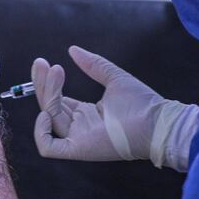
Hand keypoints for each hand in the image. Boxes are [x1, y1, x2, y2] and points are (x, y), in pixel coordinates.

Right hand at [32, 46, 198, 170]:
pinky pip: (49, 148)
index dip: (47, 82)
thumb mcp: (114, 78)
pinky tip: (45, 112)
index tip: (45, 63)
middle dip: (42, 84)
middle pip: (49, 106)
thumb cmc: (143, 104)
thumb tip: (72, 49)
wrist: (158, 122)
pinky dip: (40, 133)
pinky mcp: (79, 148)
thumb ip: (93, 65)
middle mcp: (79, 126)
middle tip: (41, 63)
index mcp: (87, 113)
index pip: (56, 99)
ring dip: (47, 93)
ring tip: (55, 71)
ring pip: (49, 118)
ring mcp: (78, 138)